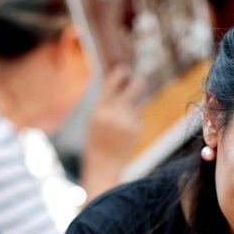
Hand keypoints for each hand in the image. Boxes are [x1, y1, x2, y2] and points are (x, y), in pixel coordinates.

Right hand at [81, 65, 144, 200]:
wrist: (103, 165)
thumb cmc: (97, 141)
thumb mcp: (95, 120)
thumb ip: (105, 104)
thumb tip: (118, 84)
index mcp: (99, 110)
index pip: (110, 85)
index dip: (118, 75)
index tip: (123, 69)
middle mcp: (114, 114)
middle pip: (133, 88)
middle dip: (138, 83)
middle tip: (138, 81)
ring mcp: (126, 121)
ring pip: (139, 102)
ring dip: (138, 100)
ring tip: (129, 110)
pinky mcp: (135, 129)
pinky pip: (139, 116)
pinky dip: (135, 117)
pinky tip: (127, 128)